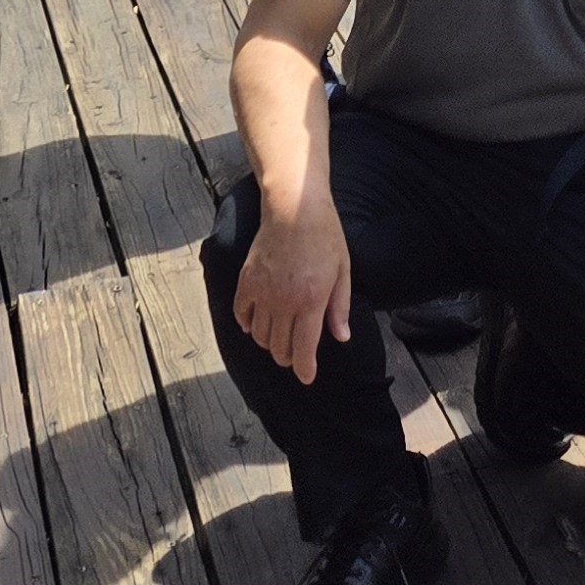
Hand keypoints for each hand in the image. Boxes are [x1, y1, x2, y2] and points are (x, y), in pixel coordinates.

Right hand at [235, 194, 351, 383]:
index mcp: (311, 300)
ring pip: (260, 337)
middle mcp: (284, 301)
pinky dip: (249, 326)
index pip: (303, 349)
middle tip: (295, 355)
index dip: (304, 369)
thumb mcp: (343, 269)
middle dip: (288, 358)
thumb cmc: (325, 236)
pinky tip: (258, 323)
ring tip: (281, 337)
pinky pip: (242, 316)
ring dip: (271, 343)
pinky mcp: (246, 282)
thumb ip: (340, 306)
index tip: (307, 377)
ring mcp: (262, 293)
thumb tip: (341, 337)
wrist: (294, 207)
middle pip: (280, 348)